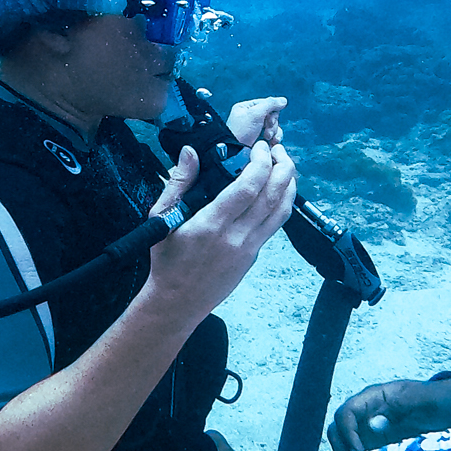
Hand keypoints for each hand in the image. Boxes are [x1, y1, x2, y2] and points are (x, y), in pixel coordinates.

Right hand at [146, 141, 295, 321]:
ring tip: (284, 164)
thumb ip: (178, 183)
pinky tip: (277, 190)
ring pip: (281, 211)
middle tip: (277, 149)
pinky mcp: (254, 256)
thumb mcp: (161, 219)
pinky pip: (275, 225)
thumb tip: (190, 152)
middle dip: (282, 167)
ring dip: (288, 184)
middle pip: (272, 196)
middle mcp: (236, 237)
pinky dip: (282, 202)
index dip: (261, 163)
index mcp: (212, 225)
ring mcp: (249, 248)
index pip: (248, 188)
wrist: (177, 302)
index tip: (259, 147)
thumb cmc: (167, 261)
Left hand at [226, 97, 285, 149]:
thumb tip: (283, 100)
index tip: (269, 119)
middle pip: (272, 115)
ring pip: (274, 126)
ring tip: (267, 138)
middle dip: (272, 123)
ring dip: (274, 132)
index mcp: (246, 108)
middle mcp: (251, 118)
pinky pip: (274, 135)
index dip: (271, 111)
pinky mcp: (261, 140)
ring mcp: (257, 129)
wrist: (236, 153)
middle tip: (266, 130)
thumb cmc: (240, 133)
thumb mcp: (255, 114)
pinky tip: (272, 142)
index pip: (266, 104)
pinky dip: (275, 138)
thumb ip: (270, 104)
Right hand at [327, 376, 450, 450]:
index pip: (345, 413)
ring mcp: (370, 430)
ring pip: (345, 443)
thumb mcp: (420, 400)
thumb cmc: (434, 400)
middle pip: (337, 430)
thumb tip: (372, 424)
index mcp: (372, 399)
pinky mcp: (378, 444)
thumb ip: (398, 408)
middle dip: (341, 448)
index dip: (347, 433)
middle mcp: (366, 414)